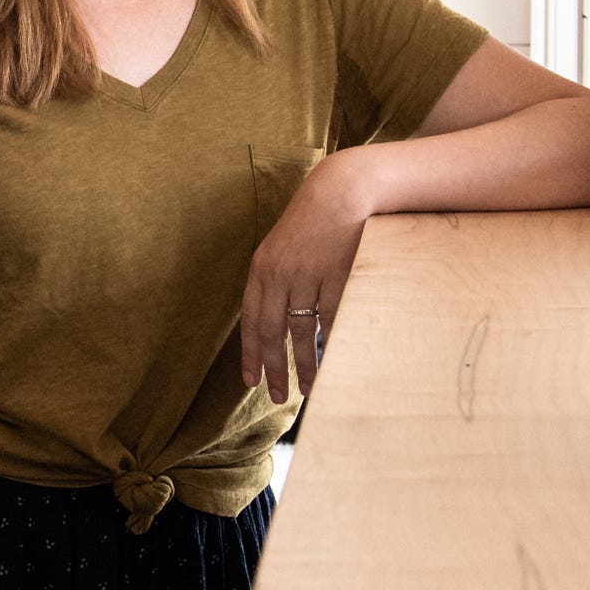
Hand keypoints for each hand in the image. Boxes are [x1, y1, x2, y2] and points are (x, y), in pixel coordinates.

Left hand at [240, 149, 379, 402]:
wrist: (340, 192)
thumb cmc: (311, 224)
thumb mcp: (281, 249)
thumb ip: (275, 283)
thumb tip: (274, 323)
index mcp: (261, 270)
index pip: (250, 321)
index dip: (249, 354)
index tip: (250, 382)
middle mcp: (279, 275)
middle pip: (272, 332)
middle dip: (273, 368)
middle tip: (278, 396)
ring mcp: (308, 276)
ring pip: (303, 332)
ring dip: (304, 364)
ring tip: (306, 388)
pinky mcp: (337, 275)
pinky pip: (332, 319)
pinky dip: (331, 344)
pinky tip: (332, 363)